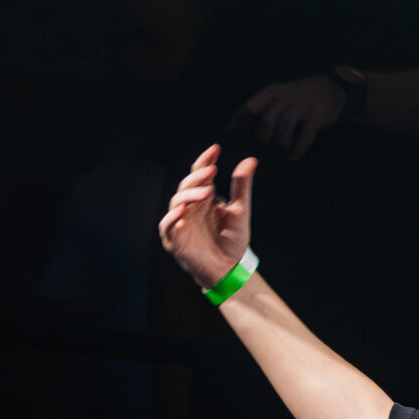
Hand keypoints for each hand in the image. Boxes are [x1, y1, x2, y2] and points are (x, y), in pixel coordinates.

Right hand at [156, 144, 254, 289]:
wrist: (230, 269)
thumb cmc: (233, 240)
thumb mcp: (240, 211)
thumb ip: (241, 186)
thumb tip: (250, 160)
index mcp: (204, 198)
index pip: (200, 174)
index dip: (205, 161)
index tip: (216, 149)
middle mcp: (190, 207)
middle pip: (187, 185)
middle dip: (198, 177)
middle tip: (213, 171)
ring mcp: (180, 222)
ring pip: (177, 202)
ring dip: (189, 195)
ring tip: (207, 192)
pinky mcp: (174, 240)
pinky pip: (168, 227)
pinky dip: (173, 220)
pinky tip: (183, 216)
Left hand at [243, 74, 346, 158]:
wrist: (328, 87)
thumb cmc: (296, 98)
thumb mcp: (278, 96)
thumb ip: (263, 109)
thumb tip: (242, 131)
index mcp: (271, 92)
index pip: (250, 107)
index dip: (238, 122)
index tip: (228, 135)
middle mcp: (284, 98)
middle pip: (266, 121)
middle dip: (263, 138)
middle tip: (262, 150)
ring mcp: (301, 106)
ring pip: (284, 128)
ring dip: (281, 143)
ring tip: (280, 152)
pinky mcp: (316, 115)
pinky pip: (304, 136)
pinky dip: (298, 148)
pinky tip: (293, 157)